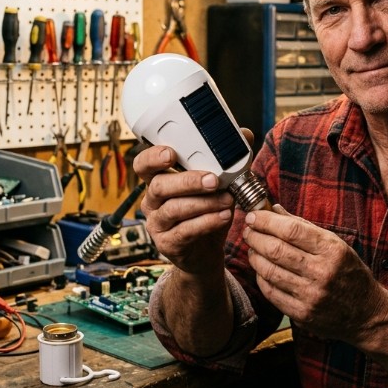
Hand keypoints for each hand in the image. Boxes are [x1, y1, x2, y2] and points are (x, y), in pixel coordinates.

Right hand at [132, 144, 234, 274]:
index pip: (143, 164)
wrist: (206, 253)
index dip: (152, 157)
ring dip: (203, 203)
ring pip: (173, 209)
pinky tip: (224, 217)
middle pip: (159, 186)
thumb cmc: (207, 212)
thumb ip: (227, 161)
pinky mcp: (167, 244)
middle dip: (187, 181)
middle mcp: (152, 201)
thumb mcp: (218, 185)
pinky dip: (206, 222)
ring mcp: (157, 224)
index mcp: (159, 180)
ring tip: (227, 199)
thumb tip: (244, 134)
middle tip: (214, 179)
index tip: (170, 153)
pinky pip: (184, 231)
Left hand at [243, 205, 387, 341]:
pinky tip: (261, 269)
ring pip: (269, 271)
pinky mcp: (302, 314)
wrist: (367, 314)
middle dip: (255, 236)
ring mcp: (311, 295)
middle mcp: (322, 272)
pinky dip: (261, 277)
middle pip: (276, 249)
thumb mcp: (335, 244)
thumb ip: (304, 226)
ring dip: (255, 256)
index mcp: (332, 250)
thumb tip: (274, 209)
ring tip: (252, 248)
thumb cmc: (349, 273)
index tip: (254, 215)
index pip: (291, 230)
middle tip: (248, 230)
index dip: (267, 221)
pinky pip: (271, 292)